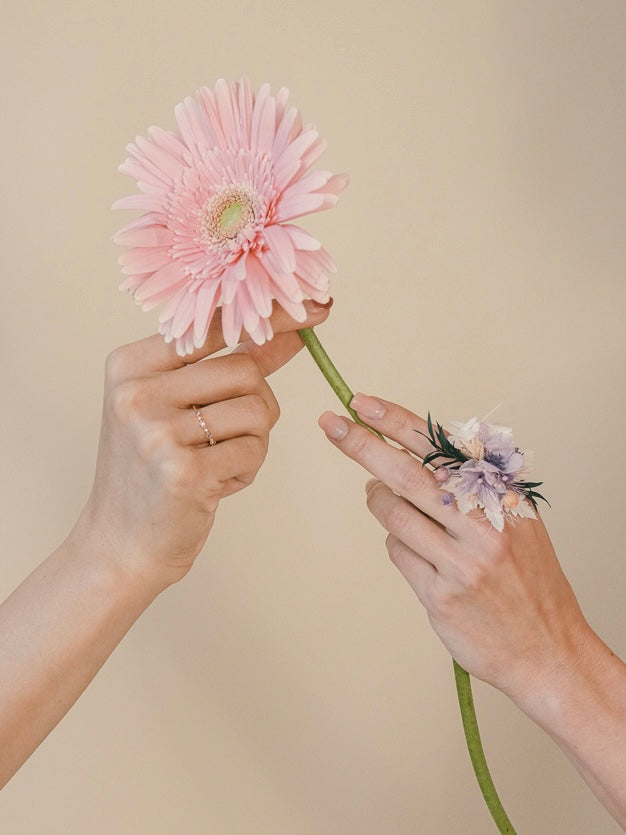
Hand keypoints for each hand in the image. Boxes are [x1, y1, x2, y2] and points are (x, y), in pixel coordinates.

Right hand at [74, 300, 331, 590]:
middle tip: (232, 434)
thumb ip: (225, 366)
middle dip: (258, 403)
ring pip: (257, 410)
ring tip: (217, 461)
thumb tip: (290, 331)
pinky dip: (246, 470)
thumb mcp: (174, 407)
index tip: (319, 308)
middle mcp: (137, 392)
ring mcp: (157, 432)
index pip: (213, 325)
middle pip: (245, 369)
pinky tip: (213, 486)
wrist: (120, 543)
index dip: (271, 317)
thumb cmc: (154, 470)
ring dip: (254, 440)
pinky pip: (253, 451)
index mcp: (130, 365)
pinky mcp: (182, 472)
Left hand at [318, 394, 590, 705]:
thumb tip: (402, 462)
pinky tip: (420, 555)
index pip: (441, 446)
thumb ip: (470, 488)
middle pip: (407, 474)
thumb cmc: (527, 580)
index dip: (396, 421)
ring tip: (384, 500)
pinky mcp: (441, 594)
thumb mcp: (516, 521)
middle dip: (363, 445)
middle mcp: (484, 523)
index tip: (362, 404)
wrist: (549, 650)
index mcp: (504, 496)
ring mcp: (461, 561)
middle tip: (331, 424)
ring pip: (393, 514)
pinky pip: (397, 553)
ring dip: (379, 502)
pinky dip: (398, 545)